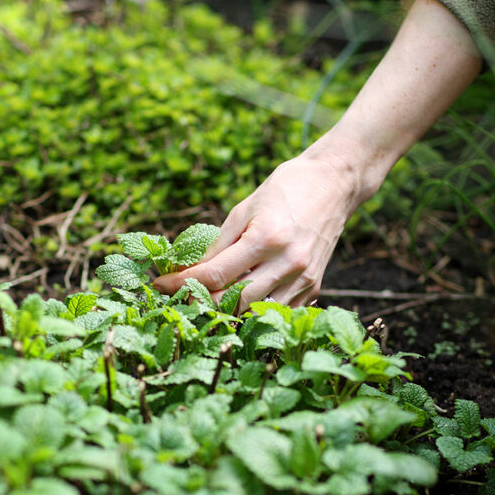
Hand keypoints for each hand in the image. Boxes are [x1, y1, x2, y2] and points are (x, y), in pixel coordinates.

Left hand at [153, 0, 482, 309]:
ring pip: (255, 312)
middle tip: (175, 298)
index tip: (158, 284)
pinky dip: (254, 311)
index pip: (214, 274)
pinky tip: (236, 302)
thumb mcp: (245, 208)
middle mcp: (287, 263)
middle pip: (232, 301)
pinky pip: (278, 310)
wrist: (336, 183)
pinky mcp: (314, 286)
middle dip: (198, 302)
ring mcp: (304, 278)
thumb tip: (187, 271)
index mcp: (266, 238)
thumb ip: (218, 244)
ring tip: (201, 303)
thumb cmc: (287, 188)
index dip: (180, 283)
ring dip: (224, 312)